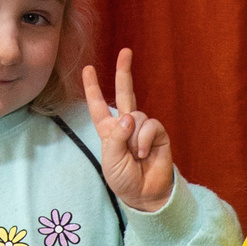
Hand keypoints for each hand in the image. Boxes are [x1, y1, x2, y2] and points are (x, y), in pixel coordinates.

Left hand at [84, 49, 174, 212]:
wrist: (145, 194)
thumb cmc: (124, 179)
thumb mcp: (110, 159)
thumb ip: (117, 136)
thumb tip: (130, 117)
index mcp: (109, 130)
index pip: (98, 105)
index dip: (92, 88)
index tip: (88, 69)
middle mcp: (126, 125)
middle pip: (124, 92)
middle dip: (124, 71)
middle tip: (126, 51)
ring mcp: (143, 128)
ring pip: (137, 116)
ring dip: (134, 138)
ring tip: (135, 156)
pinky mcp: (158, 134)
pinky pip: (150, 125)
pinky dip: (144, 140)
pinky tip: (144, 153)